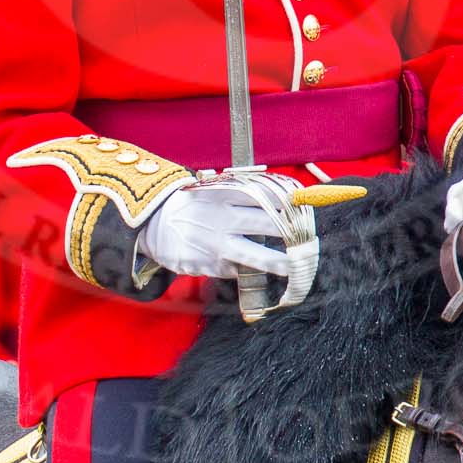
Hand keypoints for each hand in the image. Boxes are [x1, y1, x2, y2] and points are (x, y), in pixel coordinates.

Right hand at [138, 182, 293, 280]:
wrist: (153, 224)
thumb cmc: (193, 205)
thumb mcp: (214, 190)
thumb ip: (243, 194)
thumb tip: (284, 198)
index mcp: (224, 193)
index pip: (263, 196)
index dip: (287, 203)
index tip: (304, 207)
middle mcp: (222, 218)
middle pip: (265, 224)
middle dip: (291, 232)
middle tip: (309, 238)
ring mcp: (215, 243)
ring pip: (254, 254)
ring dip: (278, 262)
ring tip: (296, 267)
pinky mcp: (208, 265)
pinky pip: (236, 270)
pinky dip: (251, 271)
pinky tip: (263, 273)